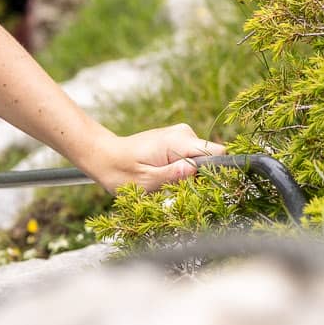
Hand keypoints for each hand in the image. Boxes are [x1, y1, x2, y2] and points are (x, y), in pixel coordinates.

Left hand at [83, 124, 223, 193]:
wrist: (105, 157)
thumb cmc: (121, 172)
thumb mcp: (146, 181)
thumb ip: (172, 175)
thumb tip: (195, 168)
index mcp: (177, 141)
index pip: (217, 152)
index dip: (218, 172)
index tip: (207, 189)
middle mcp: (183, 133)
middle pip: (212, 158)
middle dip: (201, 177)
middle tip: (179, 191)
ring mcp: (181, 136)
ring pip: (203, 160)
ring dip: (191, 176)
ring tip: (168, 185)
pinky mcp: (177, 142)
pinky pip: (193, 158)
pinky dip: (184, 172)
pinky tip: (167, 179)